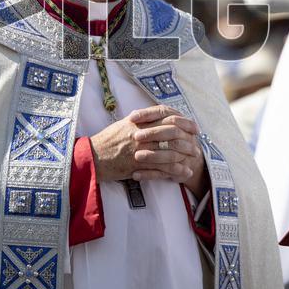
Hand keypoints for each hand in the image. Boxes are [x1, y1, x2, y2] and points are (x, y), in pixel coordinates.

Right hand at [90, 105, 207, 195]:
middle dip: (187, 138)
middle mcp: (140, 133)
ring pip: (168, 151)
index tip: (193, 125)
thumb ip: (140, 121)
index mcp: (138, 121)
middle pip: (171, 132)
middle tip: (196, 142)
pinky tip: (183, 173)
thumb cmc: (106, 141)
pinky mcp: (137, 165)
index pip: (166, 115)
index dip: (182, 120)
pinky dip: (174, 171)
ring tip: (193, 159)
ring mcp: (139, 149)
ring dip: (184, 155)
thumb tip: (155, 118)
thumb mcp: (123, 125)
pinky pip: (161, 168)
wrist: (91, 157)